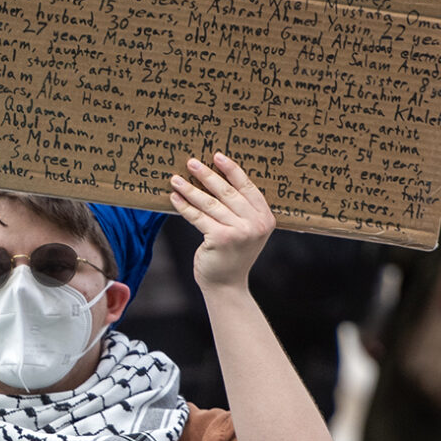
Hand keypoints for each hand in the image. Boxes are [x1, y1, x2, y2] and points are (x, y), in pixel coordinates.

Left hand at [170, 152, 274, 293]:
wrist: (227, 285)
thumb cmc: (233, 255)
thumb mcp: (246, 231)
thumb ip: (241, 210)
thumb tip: (216, 178)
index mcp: (266, 217)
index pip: (247, 187)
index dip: (231, 170)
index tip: (216, 156)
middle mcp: (255, 224)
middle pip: (227, 192)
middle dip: (207, 175)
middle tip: (191, 162)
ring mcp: (239, 231)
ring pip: (210, 203)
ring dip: (190, 189)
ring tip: (175, 179)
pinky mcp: (221, 238)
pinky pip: (198, 217)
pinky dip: (184, 206)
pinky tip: (174, 198)